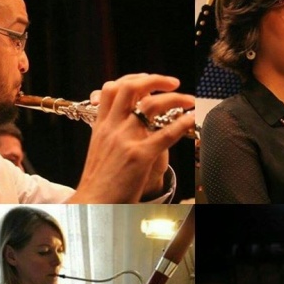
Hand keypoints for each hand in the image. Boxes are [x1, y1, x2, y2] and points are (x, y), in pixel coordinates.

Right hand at [68, 73, 194, 202]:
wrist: (92, 204)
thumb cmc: (98, 182)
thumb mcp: (98, 150)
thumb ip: (109, 134)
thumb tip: (122, 124)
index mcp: (101, 126)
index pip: (112, 89)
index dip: (133, 78)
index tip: (148, 80)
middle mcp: (112, 128)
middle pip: (131, 88)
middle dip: (155, 79)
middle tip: (173, 82)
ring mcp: (126, 140)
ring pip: (151, 105)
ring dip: (174, 98)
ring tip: (189, 100)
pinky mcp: (140, 157)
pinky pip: (165, 133)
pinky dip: (181, 123)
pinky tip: (191, 119)